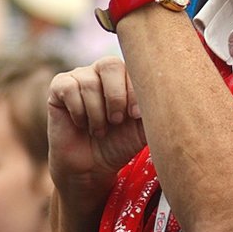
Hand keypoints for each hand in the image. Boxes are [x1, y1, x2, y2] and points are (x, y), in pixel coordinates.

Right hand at [47, 56, 146, 186]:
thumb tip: (174, 95)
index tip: (135, 116)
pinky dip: (78, 112)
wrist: (92, 167)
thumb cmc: (119, 144)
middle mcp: (102, 71)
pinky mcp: (59, 88)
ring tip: (99, 130)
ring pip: (88, 82)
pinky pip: (68, 88)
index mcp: (125, 76)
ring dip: (97, 113)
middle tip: (116, 121)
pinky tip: (81, 125)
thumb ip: (157, 110)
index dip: (133, 90)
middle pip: (109, 64)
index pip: (132, 66)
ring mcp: (79, 77)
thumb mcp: (144, 129)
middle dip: (116, 96)